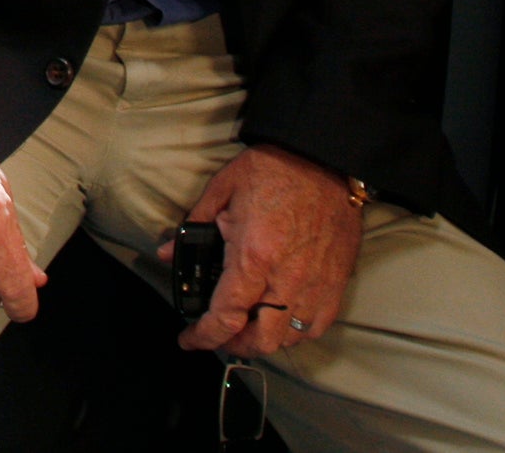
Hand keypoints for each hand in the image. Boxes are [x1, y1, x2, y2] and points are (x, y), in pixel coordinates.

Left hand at [157, 144, 362, 356]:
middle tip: (217, 334)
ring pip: (290, 339)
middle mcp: (287, 278)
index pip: (226, 316)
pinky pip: (317, 326)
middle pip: (261, 339)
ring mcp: (316, 285)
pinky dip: (296, 333)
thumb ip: (193, 225)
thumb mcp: (222, 189)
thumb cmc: (273, 170)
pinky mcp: (336, 283)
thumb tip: (168, 253)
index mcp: (253, 255)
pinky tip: (280, 319)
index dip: (203, 337)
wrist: (324, 159)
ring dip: (264, 340)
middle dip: (233, 344)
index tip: (188, 340)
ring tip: (246, 326)